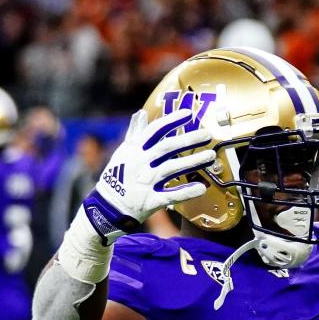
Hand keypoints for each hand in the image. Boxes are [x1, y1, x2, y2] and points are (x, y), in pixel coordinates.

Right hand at [81, 108, 216, 244]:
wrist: (108, 206)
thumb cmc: (117, 176)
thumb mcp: (123, 152)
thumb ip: (135, 133)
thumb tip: (141, 113)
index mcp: (135, 150)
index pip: (155, 130)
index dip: (171, 121)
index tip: (188, 113)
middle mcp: (142, 163)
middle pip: (167, 147)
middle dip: (188, 140)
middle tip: (207, 135)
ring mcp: (146, 182)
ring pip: (172, 168)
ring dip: (192, 162)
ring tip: (210, 156)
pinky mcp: (151, 200)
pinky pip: (171, 195)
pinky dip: (186, 192)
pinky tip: (202, 187)